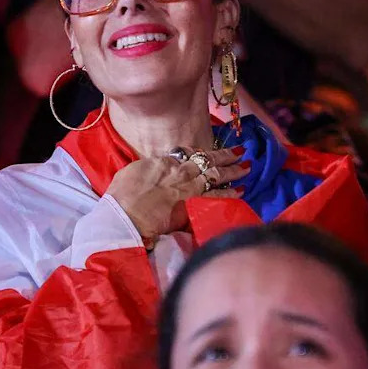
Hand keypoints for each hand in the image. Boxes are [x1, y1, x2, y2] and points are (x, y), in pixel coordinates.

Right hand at [107, 147, 246, 239]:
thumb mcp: (131, 174)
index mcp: (163, 163)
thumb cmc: (121, 197)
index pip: (186, 153)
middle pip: (207, 160)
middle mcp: (180, 171)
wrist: (126, 216)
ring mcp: (189, 187)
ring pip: (216, 175)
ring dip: (232, 171)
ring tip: (246, 167)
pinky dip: (230, 193)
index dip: (201, 152)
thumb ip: (146, 171)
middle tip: (240, 152)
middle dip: (224, 156)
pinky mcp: (195, 204)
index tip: (209, 152)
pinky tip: (240, 190)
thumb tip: (150, 172)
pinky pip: (217, 196)